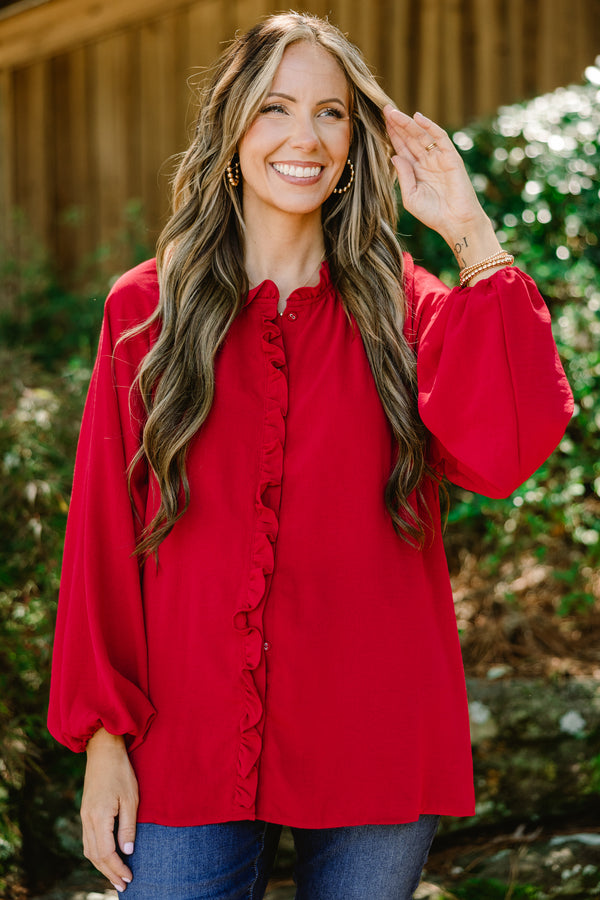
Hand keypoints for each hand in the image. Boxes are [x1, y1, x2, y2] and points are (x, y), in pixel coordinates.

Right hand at [81, 728, 137, 891]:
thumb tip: (127, 853)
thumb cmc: (121, 772)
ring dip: (101, 865)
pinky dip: (97, 853)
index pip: (106, 853)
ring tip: (115, 876)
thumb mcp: (131, 799)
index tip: (129, 878)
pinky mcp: (85, 812)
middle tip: (123, 885)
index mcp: (99, 817)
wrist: (103, 751)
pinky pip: (88, 840)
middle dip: (109, 872)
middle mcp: (87, 819)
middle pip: (95, 856)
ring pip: (89, 850)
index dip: (117, 868)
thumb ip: (127, 827)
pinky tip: (107, 857)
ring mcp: (84, 816)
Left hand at [384, 106, 495, 254]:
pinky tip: (417, 118)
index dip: (392, 135)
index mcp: (416, 170)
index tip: (380, 123)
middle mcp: (427, 161)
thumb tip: (394, 156)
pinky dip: (430, 127)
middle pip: (410, 138)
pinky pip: (440, 137)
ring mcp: (439, 157)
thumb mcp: (411, 197)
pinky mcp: (451, 157)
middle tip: (385, 109)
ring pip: (421, 135)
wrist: (456, 222)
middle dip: (398, 124)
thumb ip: (403, 176)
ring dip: (408, 123)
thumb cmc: (433, 214)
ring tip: (394, 112)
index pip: (402, 148)